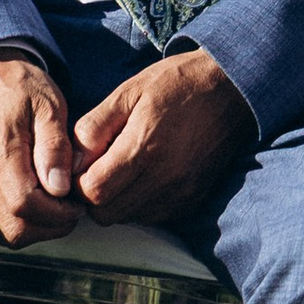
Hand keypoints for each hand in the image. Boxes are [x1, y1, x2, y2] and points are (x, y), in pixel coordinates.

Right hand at [0, 55, 79, 244]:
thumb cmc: (20, 88)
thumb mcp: (49, 106)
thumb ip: (55, 147)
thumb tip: (59, 188)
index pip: (25, 205)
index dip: (57, 214)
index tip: (77, 203)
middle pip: (15, 228)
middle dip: (50, 225)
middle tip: (69, 205)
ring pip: (5, 232)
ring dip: (36, 227)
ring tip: (54, 202)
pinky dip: (19, 221)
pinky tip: (36, 200)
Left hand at [73, 48, 255, 225]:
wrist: (230, 91)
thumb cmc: (176, 85)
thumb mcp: (128, 92)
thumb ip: (95, 127)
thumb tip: (73, 160)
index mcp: (142, 147)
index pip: (93, 192)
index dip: (78, 183)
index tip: (83, 165)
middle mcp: (163, 178)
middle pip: (107, 214)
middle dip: (94, 196)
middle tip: (99, 169)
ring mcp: (180, 192)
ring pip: (129, 218)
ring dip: (117, 201)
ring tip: (124, 169)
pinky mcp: (192, 198)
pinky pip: (153, 215)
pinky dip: (140, 203)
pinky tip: (145, 175)